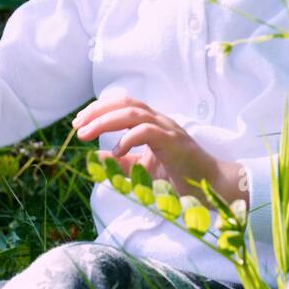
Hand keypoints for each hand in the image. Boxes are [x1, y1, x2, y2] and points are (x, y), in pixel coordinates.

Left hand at [73, 95, 246, 209]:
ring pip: (133, 113)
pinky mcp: (174, 142)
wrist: (211, 186)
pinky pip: (147, 132)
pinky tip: (117, 152)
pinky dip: (128, 138)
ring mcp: (168, 129)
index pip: (123, 105)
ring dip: (106, 121)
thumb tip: (97, 156)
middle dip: (97, 112)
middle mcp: (160, 120)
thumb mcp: (144, 170)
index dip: (99, 110)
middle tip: (77, 126)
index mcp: (152, 124)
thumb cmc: (180, 177)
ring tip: (87, 134)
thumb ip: (123, 162)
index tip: (79, 123)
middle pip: (125, 102)